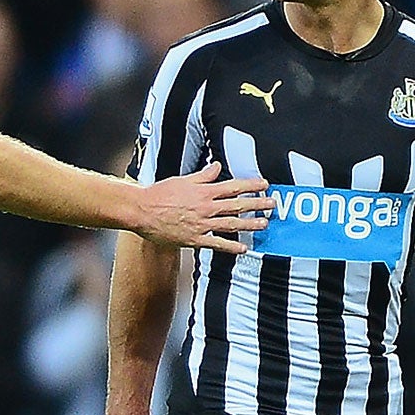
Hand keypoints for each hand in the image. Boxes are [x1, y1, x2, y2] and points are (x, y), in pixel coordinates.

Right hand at [135, 163, 273, 251]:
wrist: (141, 211)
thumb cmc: (159, 194)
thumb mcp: (182, 179)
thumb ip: (203, 175)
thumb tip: (217, 166)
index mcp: (204, 191)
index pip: (233, 186)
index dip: (251, 185)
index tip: (264, 185)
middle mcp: (206, 207)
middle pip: (237, 205)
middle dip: (257, 204)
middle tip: (272, 205)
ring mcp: (201, 224)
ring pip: (231, 224)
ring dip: (250, 224)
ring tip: (264, 224)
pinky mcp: (194, 239)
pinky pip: (216, 243)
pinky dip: (231, 246)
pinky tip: (243, 248)